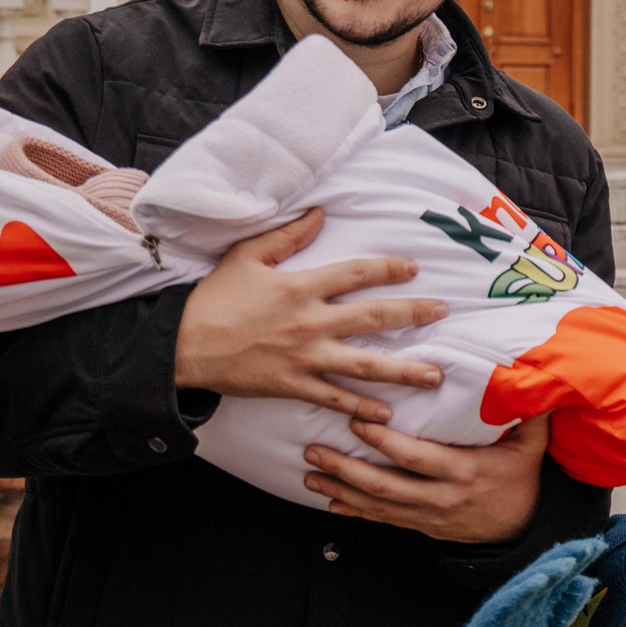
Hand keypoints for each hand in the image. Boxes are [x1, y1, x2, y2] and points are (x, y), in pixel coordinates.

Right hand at [173, 209, 447, 419]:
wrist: (182, 345)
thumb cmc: (214, 299)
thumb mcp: (247, 257)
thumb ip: (287, 235)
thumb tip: (319, 212)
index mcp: (301, 286)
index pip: (356, 274)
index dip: (388, 269)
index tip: (413, 269)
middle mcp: (310, 322)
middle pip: (373, 317)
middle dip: (413, 314)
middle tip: (443, 313)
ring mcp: (305, 357)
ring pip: (364, 365)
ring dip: (403, 371)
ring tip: (434, 376)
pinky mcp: (293, 385)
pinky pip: (334, 398)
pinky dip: (360, 407)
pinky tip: (386, 414)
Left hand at [309, 413, 552, 542]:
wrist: (521, 528)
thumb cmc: (521, 479)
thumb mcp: (530, 446)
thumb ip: (528, 412)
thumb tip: (534, 375)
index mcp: (463, 472)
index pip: (415, 457)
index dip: (383, 443)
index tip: (358, 422)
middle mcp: (440, 497)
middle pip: (383, 485)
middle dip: (344, 468)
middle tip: (313, 450)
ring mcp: (427, 516)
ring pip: (375, 505)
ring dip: (339, 489)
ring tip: (310, 474)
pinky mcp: (420, 526)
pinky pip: (381, 520)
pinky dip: (354, 511)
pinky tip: (332, 501)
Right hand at [448, 535, 606, 626]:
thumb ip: (566, 608)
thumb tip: (588, 581)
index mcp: (539, 598)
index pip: (562, 573)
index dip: (580, 559)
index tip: (600, 546)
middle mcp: (525, 596)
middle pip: (549, 570)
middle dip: (570, 556)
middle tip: (592, 545)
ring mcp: (509, 605)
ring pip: (531, 581)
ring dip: (550, 569)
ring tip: (570, 560)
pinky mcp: (494, 617)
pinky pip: (511, 601)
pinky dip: (525, 589)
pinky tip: (541, 580)